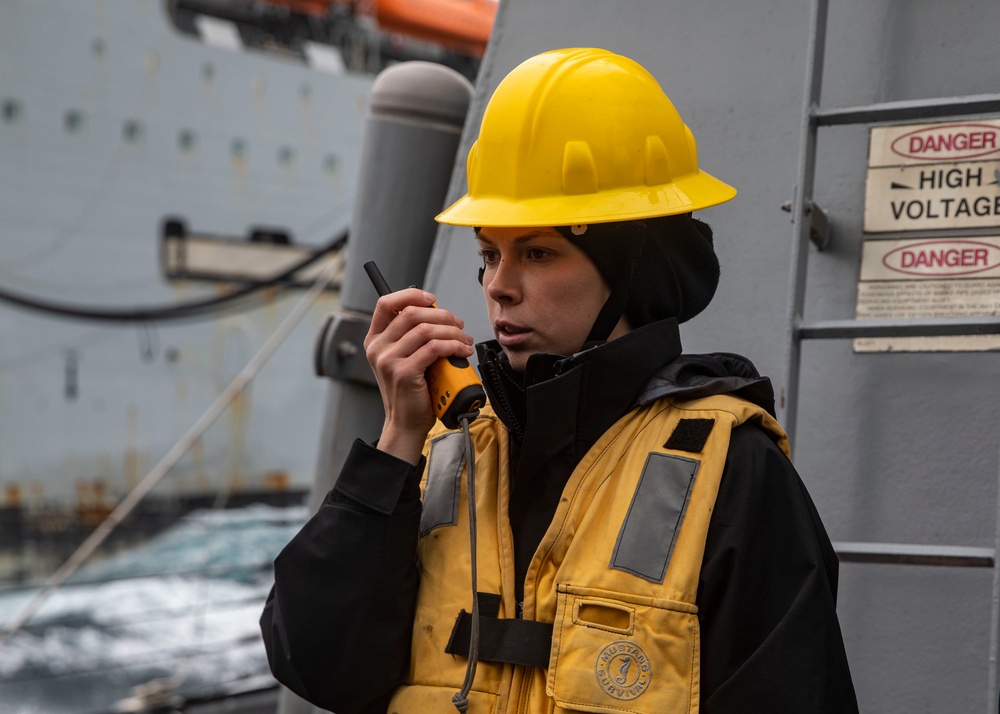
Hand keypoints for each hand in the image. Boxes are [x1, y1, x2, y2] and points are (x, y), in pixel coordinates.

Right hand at [364, 288, 475, 464]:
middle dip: (442, 315)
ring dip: (452, 331)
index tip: (432, 299)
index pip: (386, 303)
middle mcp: (378, 348)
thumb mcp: (404, 358)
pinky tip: (462, 352)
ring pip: (426, 329)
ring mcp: (389, 360)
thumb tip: (438, 313)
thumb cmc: (410, 391)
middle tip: (458, 324)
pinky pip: (434, 348)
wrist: (406, 423)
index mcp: (375, 339)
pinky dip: (453, 346)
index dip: (410, 295)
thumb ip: (411, 335)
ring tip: (464, 341)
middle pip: (412, 313)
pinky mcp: (404, 373)